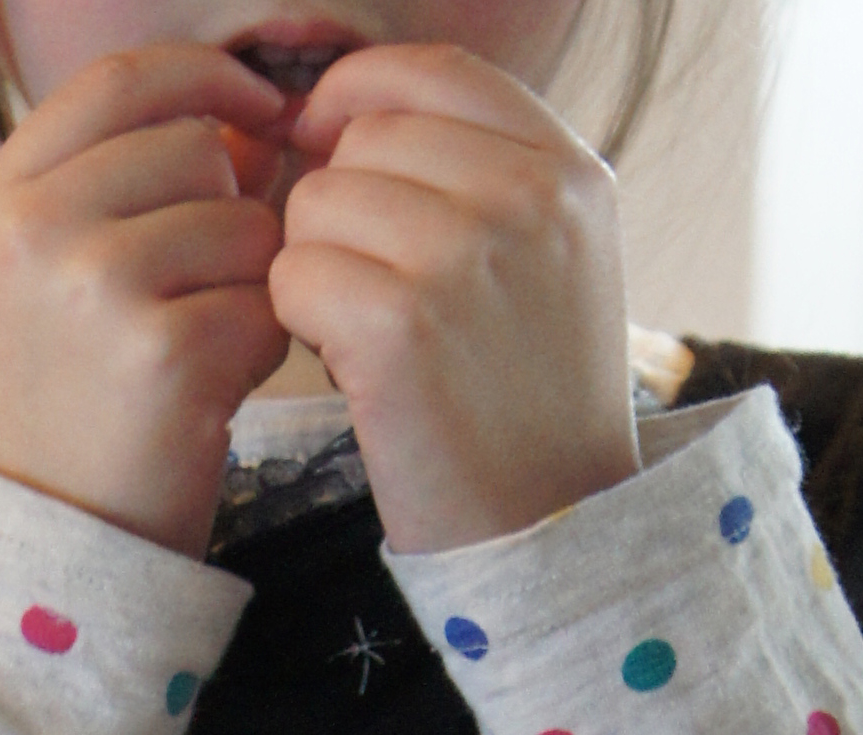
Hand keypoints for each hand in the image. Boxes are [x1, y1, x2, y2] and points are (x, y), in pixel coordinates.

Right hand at [0, 45, 296, 558]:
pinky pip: (265, 305)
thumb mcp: (44, 282)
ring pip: (243, 225)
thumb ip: (119, 188)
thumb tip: (249, 126)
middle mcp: (35, 229)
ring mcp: (95, 287)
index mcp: (0, 200)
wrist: (47, 556)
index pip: (123, 77)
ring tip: (193, 357)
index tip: (258, 104)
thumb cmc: (65, 419)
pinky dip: (258, 351)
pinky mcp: (163, 353)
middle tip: (194, 298)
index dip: (205, 77)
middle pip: (196, 148)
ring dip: (246, 288)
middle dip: (227, 212)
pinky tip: (210, 398)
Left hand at [269, 43, 636, 554]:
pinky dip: (300, 324)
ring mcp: (466, 255)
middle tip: (381, 297)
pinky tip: (352, 370)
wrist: (555, 534)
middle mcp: (527, 197)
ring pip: (317, 203)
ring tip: (376, 340)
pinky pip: (293, 274)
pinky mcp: (401, 324)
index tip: (332, 148)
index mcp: (569, 171)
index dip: (360, 97)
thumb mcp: (550, 264)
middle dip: (344, 209)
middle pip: (363, 137)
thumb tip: (340, 112)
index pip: (432, 72)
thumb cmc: (530, 405)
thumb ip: (479, 172)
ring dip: (319, 270)